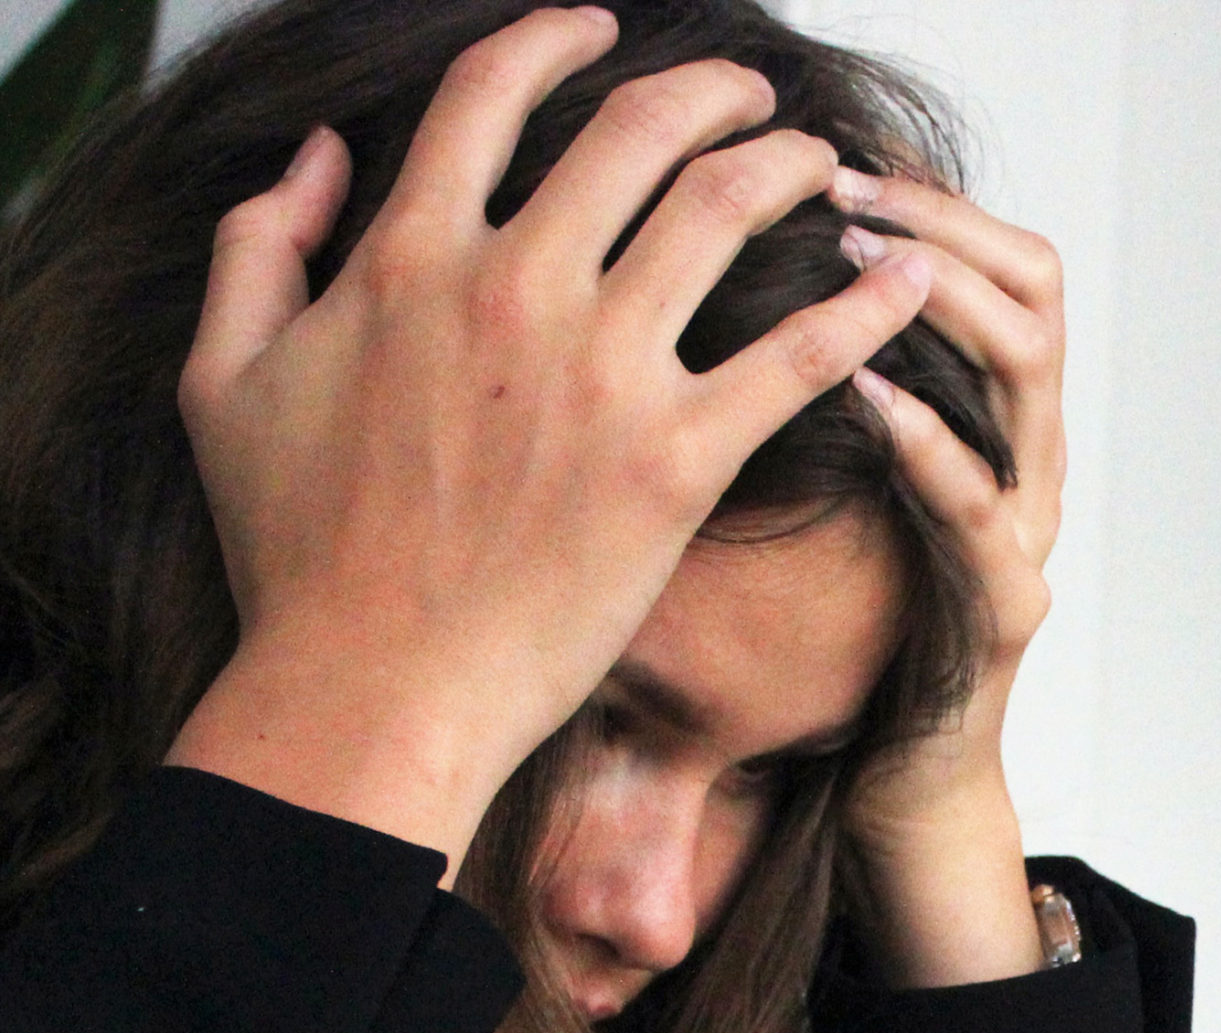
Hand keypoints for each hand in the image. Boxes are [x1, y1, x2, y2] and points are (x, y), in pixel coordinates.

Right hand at [166, 7, 932, 870]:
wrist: (371, 689)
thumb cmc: (296, 560)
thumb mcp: (224, 380)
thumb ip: (260, 245)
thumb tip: (318, 157)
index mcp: (409, 256)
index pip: (494, 94)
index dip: (555, 41)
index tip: (600, 31)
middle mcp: (515, 287)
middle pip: (635, 130)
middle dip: (708, 92)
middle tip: (749, 98)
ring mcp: (602, 373)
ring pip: (724, 210)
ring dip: (787, 166)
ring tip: (823, 165)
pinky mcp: (674, 466)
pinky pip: (795, 359)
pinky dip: (862, 308)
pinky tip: (906, 280)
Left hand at [827, 168, 1066, 986]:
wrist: (891, 782)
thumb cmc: (851, 637)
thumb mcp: (835, 491)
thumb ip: (822, 397)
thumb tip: (735, 286)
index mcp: (994, 424)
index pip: (1005, 265)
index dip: (937, 203)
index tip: (844, 164)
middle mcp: (1030, 463)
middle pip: (1034, 291)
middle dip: (940, 228)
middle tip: (847, 193)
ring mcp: (1029, 533)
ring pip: (1028, 374)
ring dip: (942, 303)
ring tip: (859, 263)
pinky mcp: (1006, 609)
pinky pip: (981, 507)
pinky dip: (927, 441)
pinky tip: (866, 395)